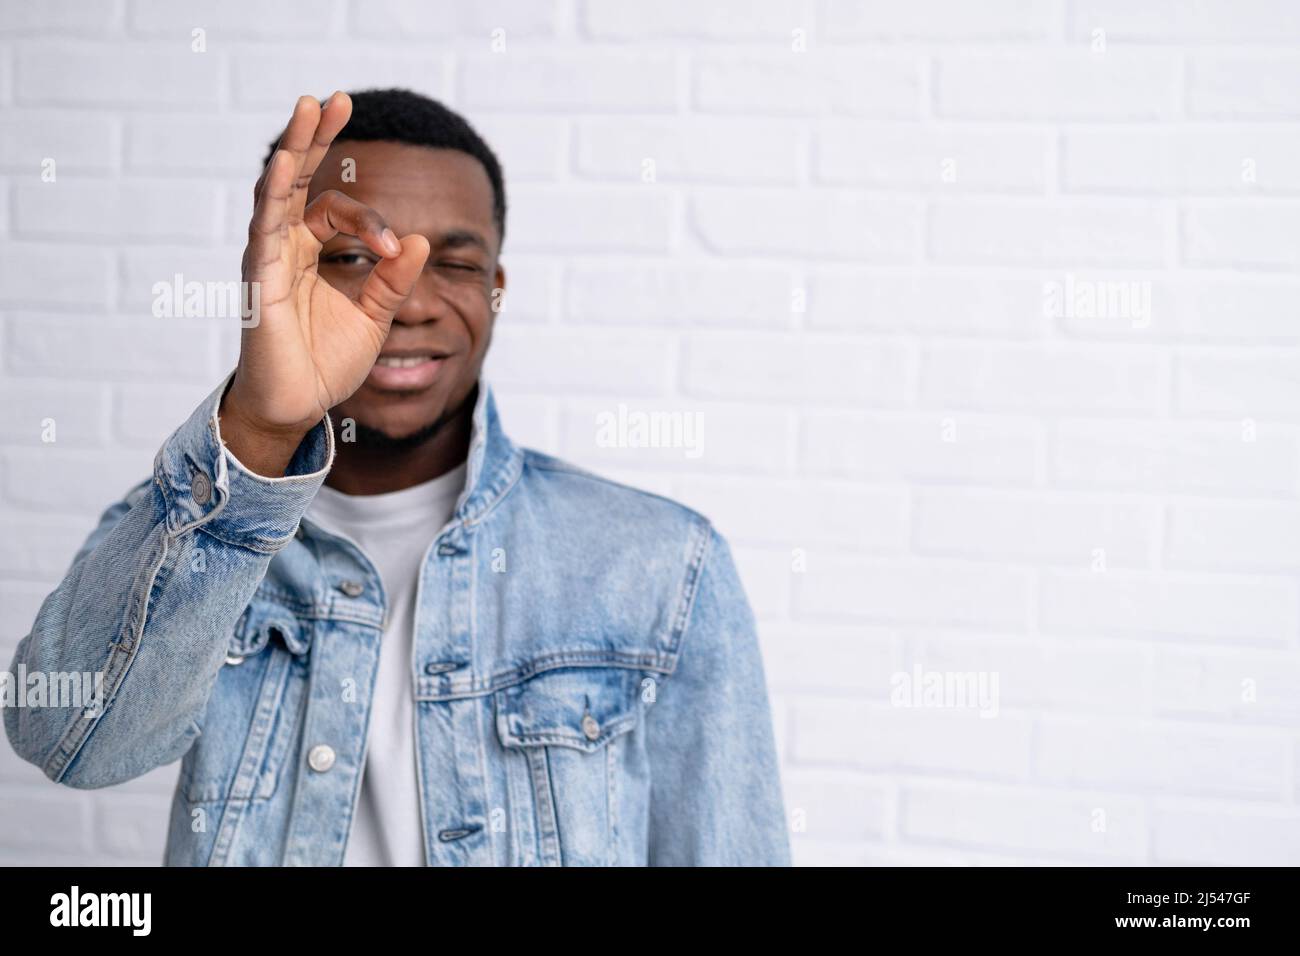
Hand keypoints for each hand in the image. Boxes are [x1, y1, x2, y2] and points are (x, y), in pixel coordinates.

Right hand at [219, 92, 429, 475]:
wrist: (299, 406)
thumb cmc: (327, 360)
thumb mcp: (375, 315)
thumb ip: (395, 278)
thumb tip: (421, 239)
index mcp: (310, 252)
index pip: (337, 209)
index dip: (372, 220)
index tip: (396, 249)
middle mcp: (284, 247)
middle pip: (297, 179)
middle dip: (315, 137)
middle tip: (335, 98)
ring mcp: (267, 260)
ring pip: (277, 191)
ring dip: (294, 149)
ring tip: (309, 107)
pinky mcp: (259, 281)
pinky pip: (264, 230)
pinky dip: (274, 197)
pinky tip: (281, 168)